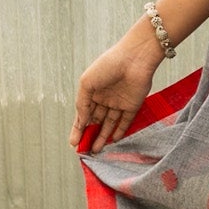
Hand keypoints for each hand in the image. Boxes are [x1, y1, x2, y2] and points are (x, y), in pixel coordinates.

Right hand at [70, 33, 160, 152]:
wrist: (134, 58)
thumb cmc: (108, 65)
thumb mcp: (87, 83)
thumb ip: (82, 104)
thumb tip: (81, 122)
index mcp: (92, 92)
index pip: (83, 115)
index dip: (78, 129)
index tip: (73, 143)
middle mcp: (105, 99)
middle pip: (96, 122)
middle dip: (89, 136)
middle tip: (84, 151)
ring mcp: (119, 103)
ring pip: (109, 124)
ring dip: (103, 137)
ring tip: (96, 150)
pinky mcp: (133, 105)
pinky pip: (125, 121)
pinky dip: (120, 131)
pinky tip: (113, 140)